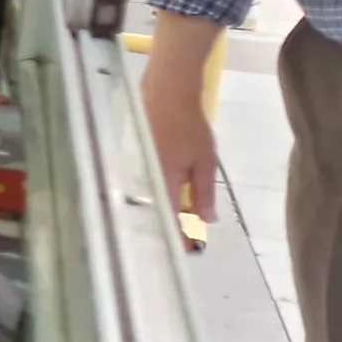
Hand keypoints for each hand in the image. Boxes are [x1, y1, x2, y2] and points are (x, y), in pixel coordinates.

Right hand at [141, 15, 225, 224]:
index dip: (180, 236)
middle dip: (170, 227)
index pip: (170, 217)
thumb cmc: (189, 126)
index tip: (190, 250)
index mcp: (163, 181)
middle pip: (156, 211)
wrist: (166, 91)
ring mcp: (137, 167)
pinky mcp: (136, 158)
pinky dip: (157, 195)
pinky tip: (167, 199)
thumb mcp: (205, 160)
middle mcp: (145, 178)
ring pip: (150, 198)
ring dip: (164, 212)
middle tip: (186, 239)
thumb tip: (205, 220)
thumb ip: (203, 192)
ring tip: (179, 222)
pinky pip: (146, 185)